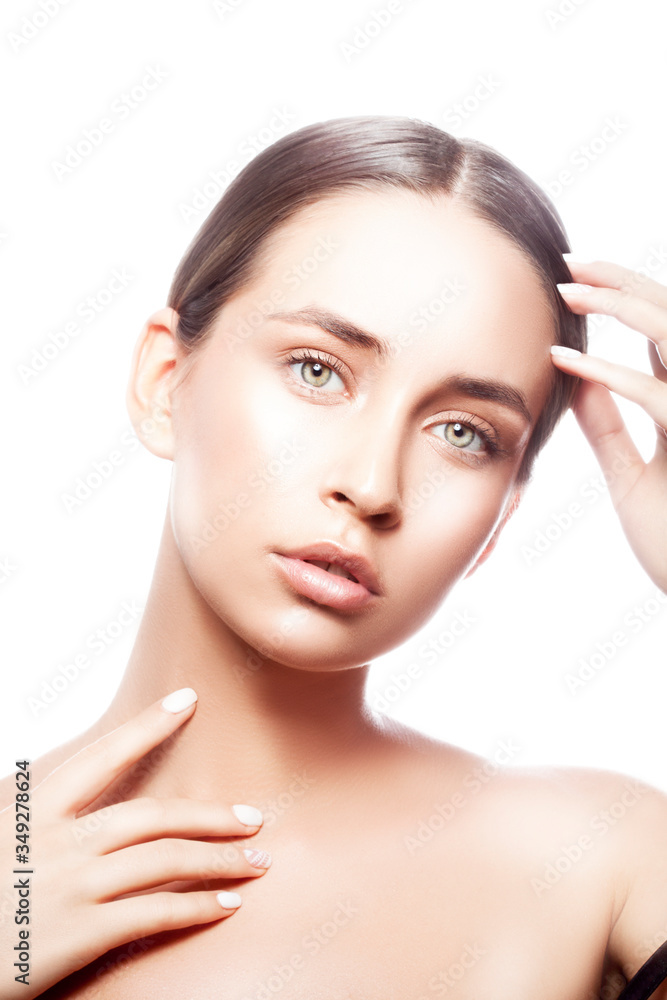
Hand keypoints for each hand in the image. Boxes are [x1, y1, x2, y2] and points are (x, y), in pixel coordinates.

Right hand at [0, 688, 270, 999]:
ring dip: (219, 860)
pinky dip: (196, 908)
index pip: (103, 756)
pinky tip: (226, 906)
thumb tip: (51, 784)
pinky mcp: (79, 936)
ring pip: (164, 861)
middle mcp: (58, 842)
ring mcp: (71, 888)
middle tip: (253, 815)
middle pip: (153, 816)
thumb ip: (33, 813)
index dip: (149, 725)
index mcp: (35, 812)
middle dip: (209, 815)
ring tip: (257, 861)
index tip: (187, 699)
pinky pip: (153, 915)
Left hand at [551, 258, 666, 591]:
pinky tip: (563, 361)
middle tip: (569, 263)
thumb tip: (573, 379)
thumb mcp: (631, 474)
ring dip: (624, 307)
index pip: (660, 333)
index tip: (574, 279)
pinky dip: (610, 377)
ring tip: (568, 289)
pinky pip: (659, 400)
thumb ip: (608, 425)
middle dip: (624, 284)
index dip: (623, 298)